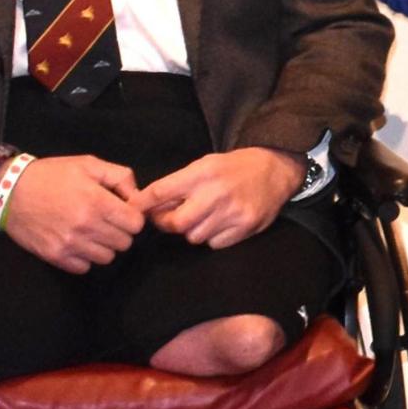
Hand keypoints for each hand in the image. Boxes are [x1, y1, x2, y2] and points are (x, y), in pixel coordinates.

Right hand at [0, 153, 144, 272]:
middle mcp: (86, 226)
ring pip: (107, 258)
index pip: (136, 224)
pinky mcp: (56, 257)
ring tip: (90, 231)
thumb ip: (120, 177)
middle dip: (119, 231)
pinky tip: (76, 242)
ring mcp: (70, 244)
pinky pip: (85, 268)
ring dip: (103, 246)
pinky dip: (85, 258)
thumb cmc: (52, 175)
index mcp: (97, 202)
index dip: (132, 217)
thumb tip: (137, 198)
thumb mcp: (88, 164)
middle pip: (124, 243)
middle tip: (105, 221)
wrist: (10, 190)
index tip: (121, 212)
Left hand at [139, 147, 298, 251]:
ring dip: (192, 230)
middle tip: (169, 219)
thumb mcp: (205, 165)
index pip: (161, 191)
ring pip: (194, 237)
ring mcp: (232, 212)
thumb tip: (149, 206)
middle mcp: (216, 193)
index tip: (133, 210)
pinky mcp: (245, 227)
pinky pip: (214, 243)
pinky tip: (220, 223)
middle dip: (167, 223)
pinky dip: (212, 237)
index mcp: (203, 173)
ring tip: (202, 217)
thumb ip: (180, 184)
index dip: (143, 204)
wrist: (274, 169)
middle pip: (176, 223)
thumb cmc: (233, 168)